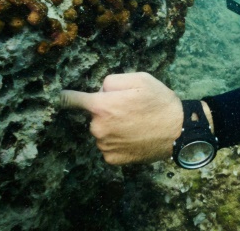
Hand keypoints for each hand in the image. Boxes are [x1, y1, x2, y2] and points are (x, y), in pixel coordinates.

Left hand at [59, 72, 182, 164]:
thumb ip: (112, 81)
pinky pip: (108, 146)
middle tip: (129, 110)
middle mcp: (98, 128)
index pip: (72, 100)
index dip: (66, 97)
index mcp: (102, 106)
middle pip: (94, 115)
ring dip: (112, 127)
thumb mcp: (140, 79)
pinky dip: (117, 141)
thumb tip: (100, 91)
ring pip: (102, 131)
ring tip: (135, 124)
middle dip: (106, 111)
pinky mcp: (113, 159)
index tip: (60, 97)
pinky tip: (134, 137)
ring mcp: (105, 146)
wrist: (179, 132)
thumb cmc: (160, 102)